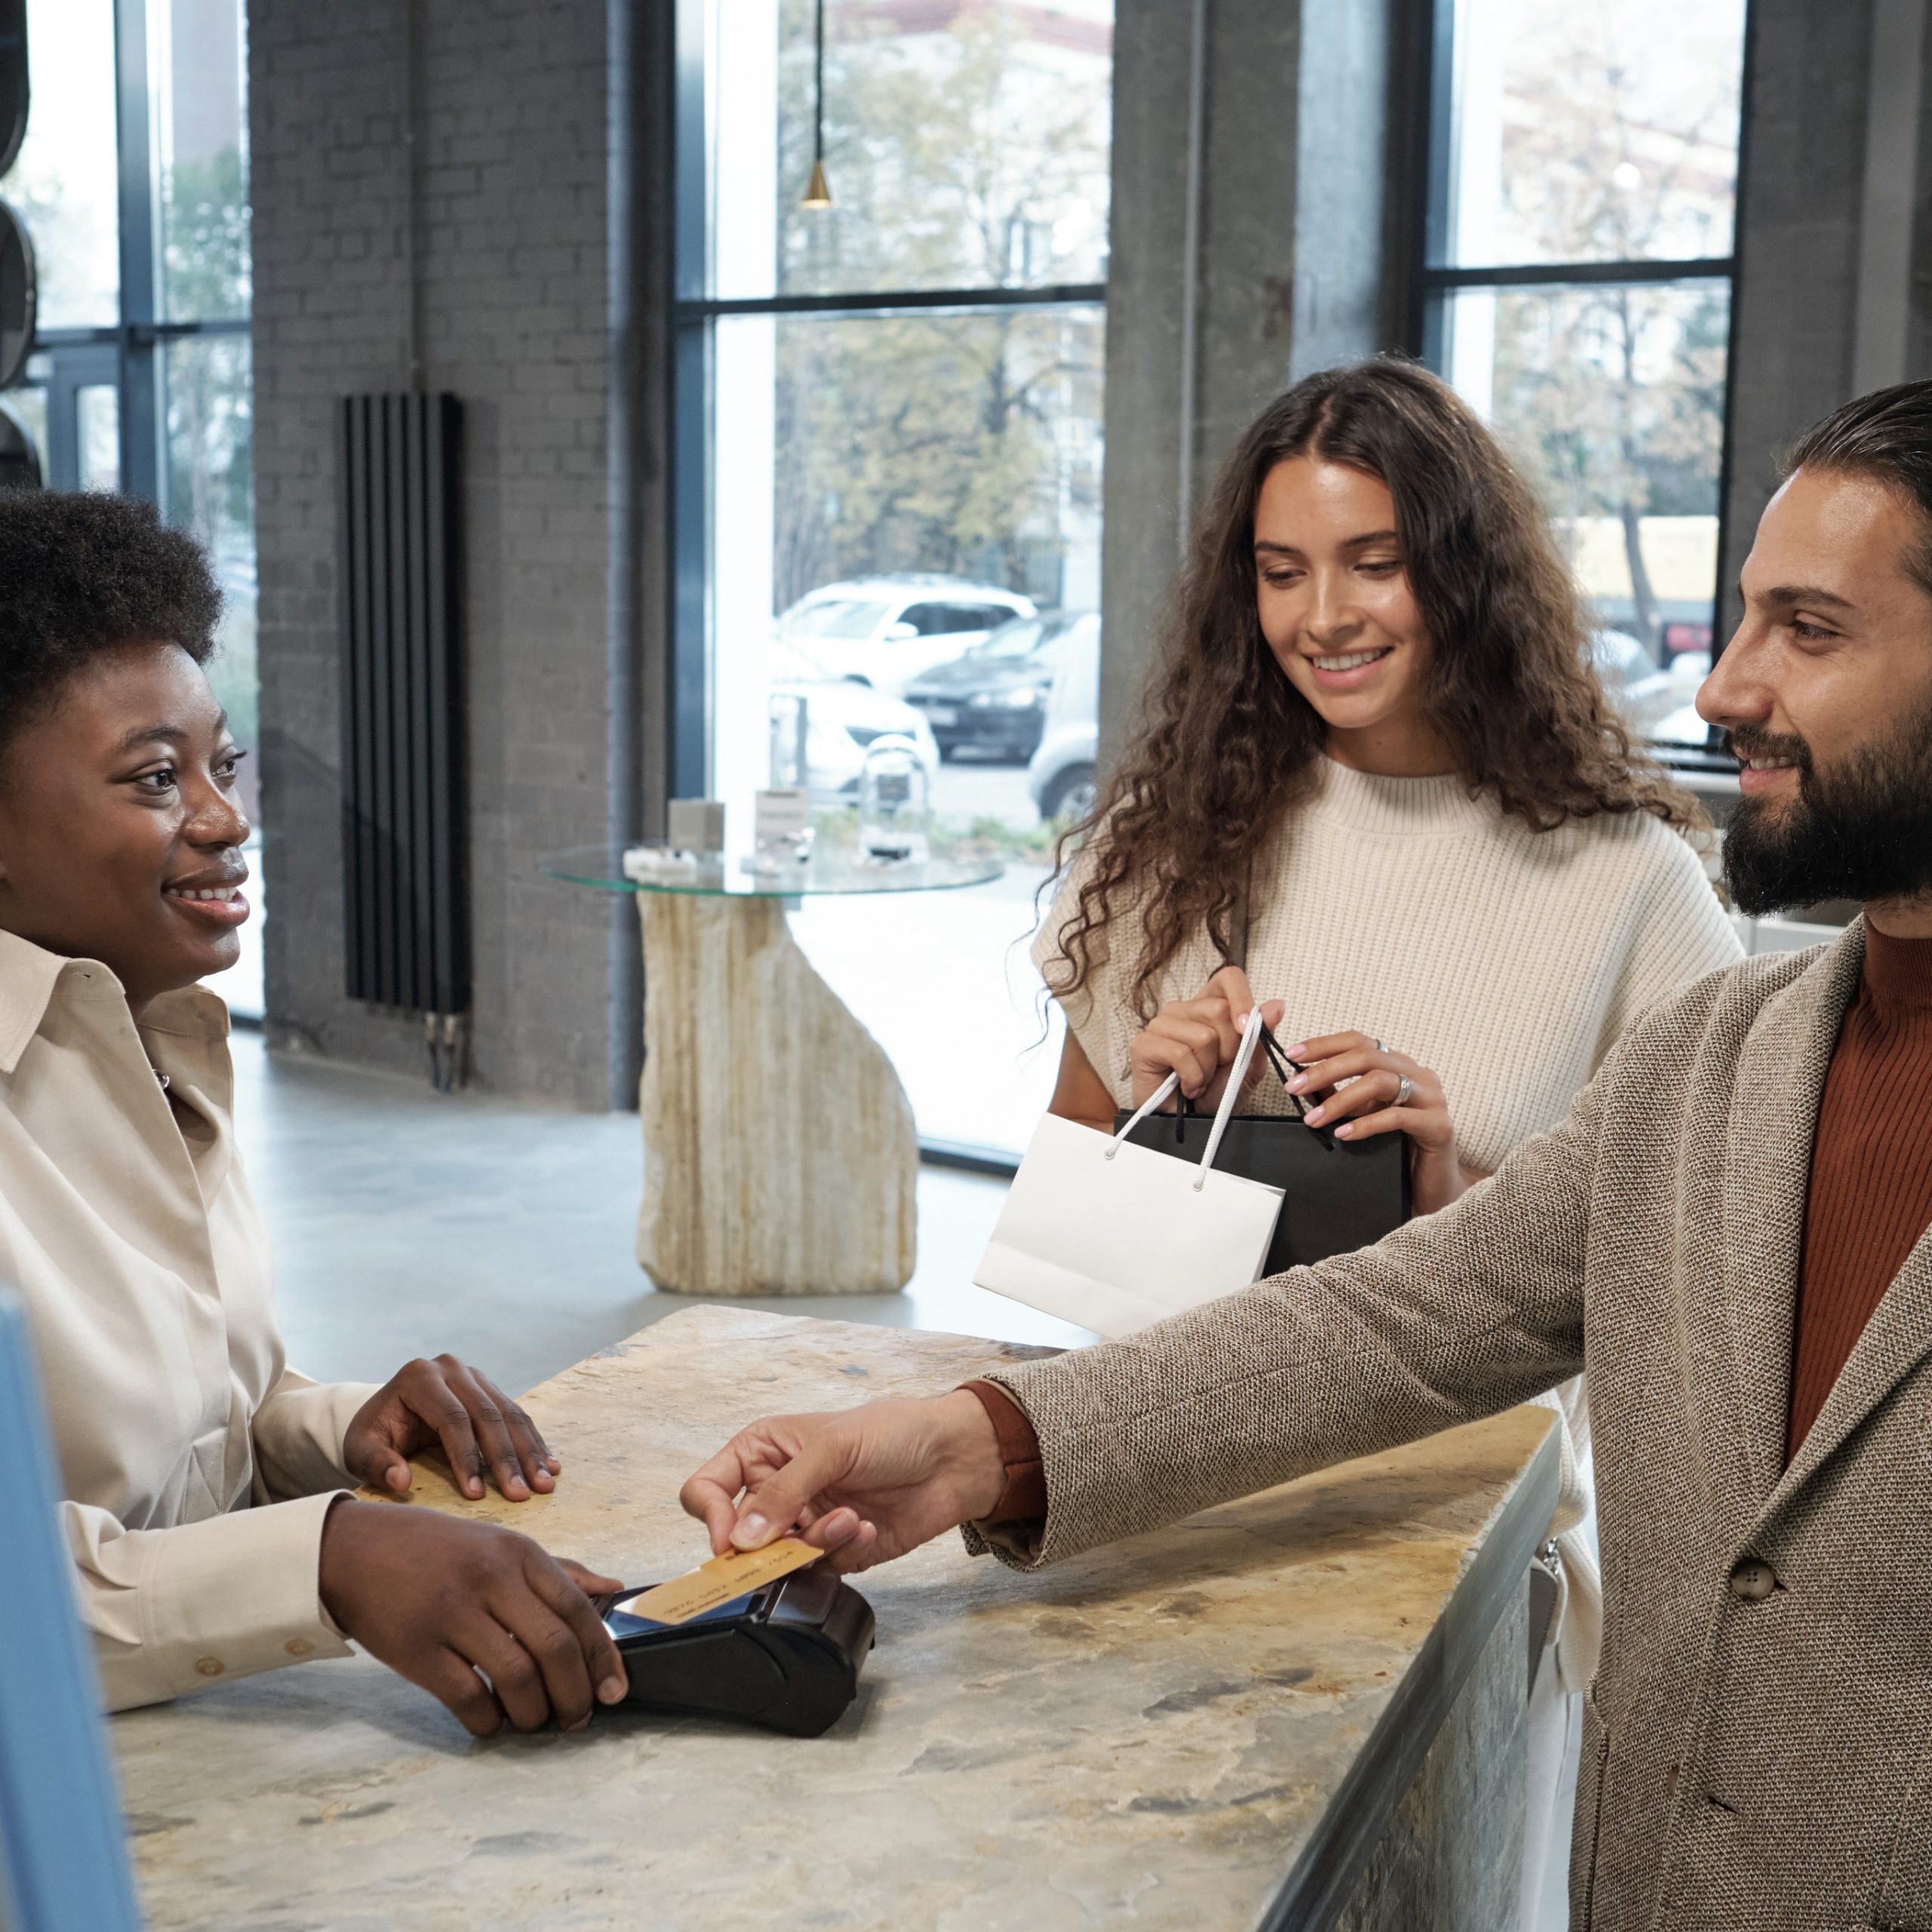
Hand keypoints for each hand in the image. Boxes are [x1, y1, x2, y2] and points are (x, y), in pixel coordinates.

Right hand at [318, 1499, 627, 1734]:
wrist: (354, 1550)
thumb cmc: (436, 1550)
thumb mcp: (500, 1544)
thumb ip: (558, 1570)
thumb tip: (614, 1587)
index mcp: (518, 1553)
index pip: (578, 1609)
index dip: (603, 1656)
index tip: (615, 1690)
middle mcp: (491, 1579)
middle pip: (555, 1647)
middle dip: (576, 1694)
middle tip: (578, 1719)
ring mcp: (452, 1614)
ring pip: (517, 1677)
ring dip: (535, 1713)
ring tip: (535, 1722)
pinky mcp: (417, 1649)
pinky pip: (468, 1698)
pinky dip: (489, 1721)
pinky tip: (492, 1722)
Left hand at [344, 1355, 559, 1501]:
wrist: (386, 1414)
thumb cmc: (373, 1435)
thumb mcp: (360, 1449)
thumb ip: (377, 1463)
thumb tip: (401, 1482)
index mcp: (419, 1377)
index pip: (451, 1418)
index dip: (466, 1457)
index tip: (476, 1494)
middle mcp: (452, 1369)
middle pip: (487, 1415)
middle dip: (506, 1458)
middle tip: (521, 1494)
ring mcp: (475, 1376)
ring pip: (509, 1414)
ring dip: (529, 1452)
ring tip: (544, 1484)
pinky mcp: (490, 1388)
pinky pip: (517, 1414)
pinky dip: (534, 1442)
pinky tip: (549, 1466)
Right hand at [678, 1392, 1006, 1575]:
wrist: (954, 1458)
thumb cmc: (895, 1432)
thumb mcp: (832, 1448)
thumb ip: (783, 1492)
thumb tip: (740, 1537)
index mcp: (764, 1451)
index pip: (708, 1490)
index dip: (713, 1518)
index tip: (733, 1542)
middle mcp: (779, 1489)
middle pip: (740, 1538)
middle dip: (771, 1543)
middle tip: (799, 1540)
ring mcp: (806, 1522)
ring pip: (781, 1559)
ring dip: (816, 1544)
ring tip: (851, 1519)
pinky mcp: (836, 1549)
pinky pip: (820, 1569)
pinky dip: (843, 1550)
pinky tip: (868, 1527)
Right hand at [1127, 965, 1286, 1108]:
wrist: (1193, 1125)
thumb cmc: (1216, 1094)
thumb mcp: (1249, 1067)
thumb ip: (1261, 1036)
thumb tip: (1277, 1005)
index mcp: (1208, 1006)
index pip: (1229, 978)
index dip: (1242, 998)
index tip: (1248, 1028)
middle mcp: (1183, 1009)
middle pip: (1219, 1010)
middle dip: (1229, 1049)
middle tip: (1217, 1068)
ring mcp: (1160, 1024)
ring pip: (1203, 1036)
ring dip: (1208, 1069)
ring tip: (1200, 1080)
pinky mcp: (1143, 1044)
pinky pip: (1180, 1054)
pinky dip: (1192, 1078)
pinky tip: (1187, 1086)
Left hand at [1283, 1030, 1469, 1214]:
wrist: (1434, 1187)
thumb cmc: (1397, 1150)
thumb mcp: (1362, 1117)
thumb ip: (1338, 1097)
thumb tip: (1304, 1083)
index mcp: (1399, 1067)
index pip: (1359, 1042)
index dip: (1324, 1044)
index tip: (1292, 1053)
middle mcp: (1418, 1075)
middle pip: (1367, 1056)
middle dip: (1324, 1069)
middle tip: (1294, 1086)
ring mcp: (1432, 1098)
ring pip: (1380, 1081)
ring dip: (1340, 1099)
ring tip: (1313, 1119)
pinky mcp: (1439, 1125)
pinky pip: (1397, 1117)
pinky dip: (1364, 1124)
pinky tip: (1342, 1134)